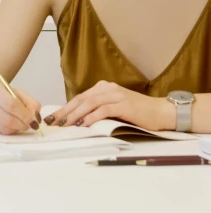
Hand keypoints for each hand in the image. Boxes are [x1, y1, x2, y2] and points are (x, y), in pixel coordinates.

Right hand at [0, 80, 41, 134]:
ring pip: (3, 128)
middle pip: (7, 119)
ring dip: (17, 129)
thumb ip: (29, 101)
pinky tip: (9, 124)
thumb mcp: (14, 91)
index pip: (11, 104)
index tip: (34, 119)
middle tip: (30, 125)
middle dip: (22, 124)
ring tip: (21, 124)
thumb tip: (36, 116)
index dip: (24, 114)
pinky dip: (8, 131)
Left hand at [45, 80, 171, 131]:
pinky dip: (92, 117)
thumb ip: (99, 110)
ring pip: (89, 103)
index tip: (53, 117)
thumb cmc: (138, 113)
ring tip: (64, 124)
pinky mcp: (124, 104)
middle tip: (53, 122)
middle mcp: (108, 88)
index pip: (80, 98)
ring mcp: (116, 95)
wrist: (161, 111)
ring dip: (75, 115)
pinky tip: (84, 125)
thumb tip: (79, 121)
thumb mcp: (115, 108)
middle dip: (65, 111)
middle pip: (81, 99)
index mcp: (104, 88)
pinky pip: (103, 110)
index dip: (65, 107)